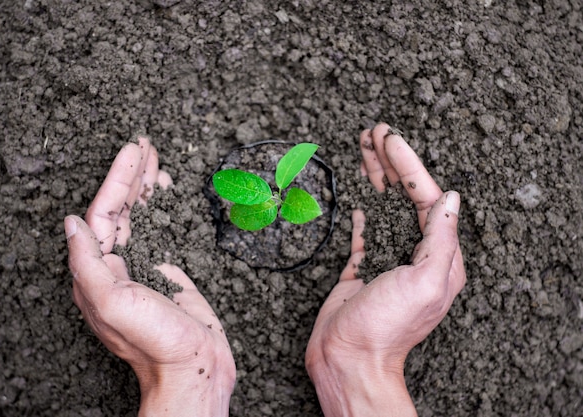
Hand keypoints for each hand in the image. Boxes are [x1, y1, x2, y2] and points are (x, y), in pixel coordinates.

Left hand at [65, 137, 235, 416]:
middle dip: (131, 175)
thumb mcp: (114, 304)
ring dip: (145, 186)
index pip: (104, 214)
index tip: (132, 151)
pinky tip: (167, 192)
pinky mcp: (167, 270)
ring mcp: (142, 266)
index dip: (117, 180)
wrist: (195, 367)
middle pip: (120, 209)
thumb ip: (89, 263)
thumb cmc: (156, 342)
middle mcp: (116, 266)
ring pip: (140, 216)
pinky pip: (161, 229)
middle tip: (144, 144)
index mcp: (98, 273)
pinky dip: (163, 207)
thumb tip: (71, 223)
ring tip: (154, 158)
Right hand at [305, 124, 465, 416]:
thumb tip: (451, 198)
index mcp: (437, 257)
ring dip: (376, 177)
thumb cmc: (386, 327)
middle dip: (390, 162)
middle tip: (375, 131)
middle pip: (405, 196)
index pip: (426, 198)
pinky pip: (366, 230)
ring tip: (364, 147)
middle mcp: (415, 253)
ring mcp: (387, 257)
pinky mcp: (362, 266)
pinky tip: (363, 193)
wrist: (347, 358)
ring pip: (384, 207)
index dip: (409, 165)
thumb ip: (440, 238)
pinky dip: (365, 208)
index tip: (390, 138)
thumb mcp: (424, 281)